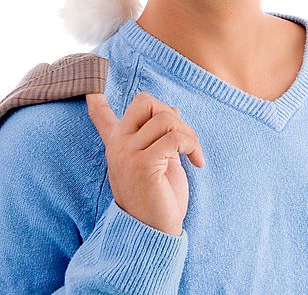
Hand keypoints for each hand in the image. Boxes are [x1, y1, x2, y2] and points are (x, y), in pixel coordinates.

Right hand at [86, 91, 204, 235]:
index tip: (90, 93)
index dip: (97, 103)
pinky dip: (193, 146)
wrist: (154, 234)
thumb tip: (171, 108)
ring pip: (166, 117)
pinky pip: (175, 138)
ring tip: (193, 154)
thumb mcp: (156, 162)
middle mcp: (118, 146)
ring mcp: (127, 154)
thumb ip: (157, 137)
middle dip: (173, 114)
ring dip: (189, 133)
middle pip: (147, 102)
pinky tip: (197, 162)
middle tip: (184, 141)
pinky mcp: (143, 164)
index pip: (103, 118)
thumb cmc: (159, 198)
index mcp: (118, 144)